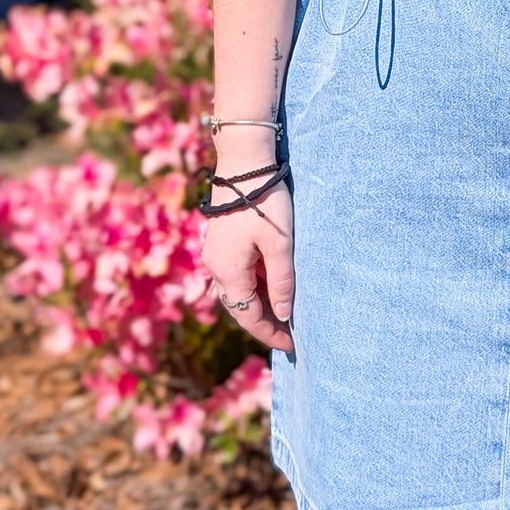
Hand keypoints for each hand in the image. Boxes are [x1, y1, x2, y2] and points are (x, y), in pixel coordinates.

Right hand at [199, 131, 294, 352]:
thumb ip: (282, 283)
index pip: (249, 317)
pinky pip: (237, 274)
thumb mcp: (280, 245)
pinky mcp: (221, 242)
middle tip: (292, 332)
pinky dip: (255, 284)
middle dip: (265, 321)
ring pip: (238, 290)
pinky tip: (274, 283)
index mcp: (228, 272)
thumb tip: (284, 315)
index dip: (271, 334)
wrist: (244, 164)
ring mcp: (216, 254)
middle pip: (240, 307)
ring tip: (288, 310)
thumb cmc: (265, 203)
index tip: (294, 345)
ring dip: (261, 302)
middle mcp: (216, 267)